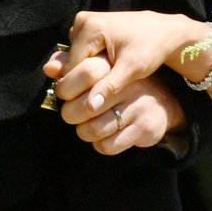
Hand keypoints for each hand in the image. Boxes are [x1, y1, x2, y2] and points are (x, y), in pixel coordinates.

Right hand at [43, 10, 204, 121]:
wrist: (164, 31)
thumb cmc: (152, 48)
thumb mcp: (133, 69)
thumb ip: (110, 86)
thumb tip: (90, 107)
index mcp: (90, 27)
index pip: (71, 68)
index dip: (83, 86)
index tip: (101, 93)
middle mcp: (82, 21)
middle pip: (70, 63)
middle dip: (85, 78)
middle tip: (109, 82)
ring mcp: (83, 23)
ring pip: (74, 60)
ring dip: (87, 72)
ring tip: (110, 74)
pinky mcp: (88, 28)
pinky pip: (80, 54)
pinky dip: (90, 64)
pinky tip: (107, 68)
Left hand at [63, 69, 186, 154]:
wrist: (163, 103)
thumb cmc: (121, 85)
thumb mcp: (101, 69)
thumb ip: (73, 66)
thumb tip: (49, 69)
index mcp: (116, 66)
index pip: (86, 72)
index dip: (66, 87)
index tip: (65, 94)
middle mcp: (130, 84)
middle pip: (85, 106)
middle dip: (71, 114)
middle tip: (72, 114)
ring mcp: (138, 106)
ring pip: (94, 129)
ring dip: (85, 132)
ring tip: (87, 126)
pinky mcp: (144, 128)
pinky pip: (108, 145)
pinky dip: (100, 144)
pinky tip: (104, 136)